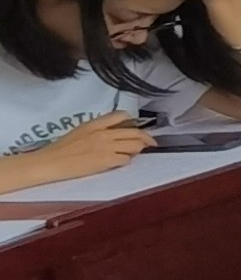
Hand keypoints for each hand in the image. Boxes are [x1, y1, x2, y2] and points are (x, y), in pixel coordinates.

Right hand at [31, 112, 151, 181]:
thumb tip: (116, 131)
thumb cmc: (62, 148)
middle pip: (134, 132)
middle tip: (150, 142)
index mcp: (95, 124)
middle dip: (146, 138)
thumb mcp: (80, 130)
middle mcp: (103, 134)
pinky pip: (125, 160)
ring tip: (135, 152)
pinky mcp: (106, 161)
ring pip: (134, 146)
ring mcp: (106, 148)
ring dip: (138, 150)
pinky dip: (126, 160)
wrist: (50, 162)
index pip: (121, 116)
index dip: (133, 122)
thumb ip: (98, 128)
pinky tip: (122, 161)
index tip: (138, 127)